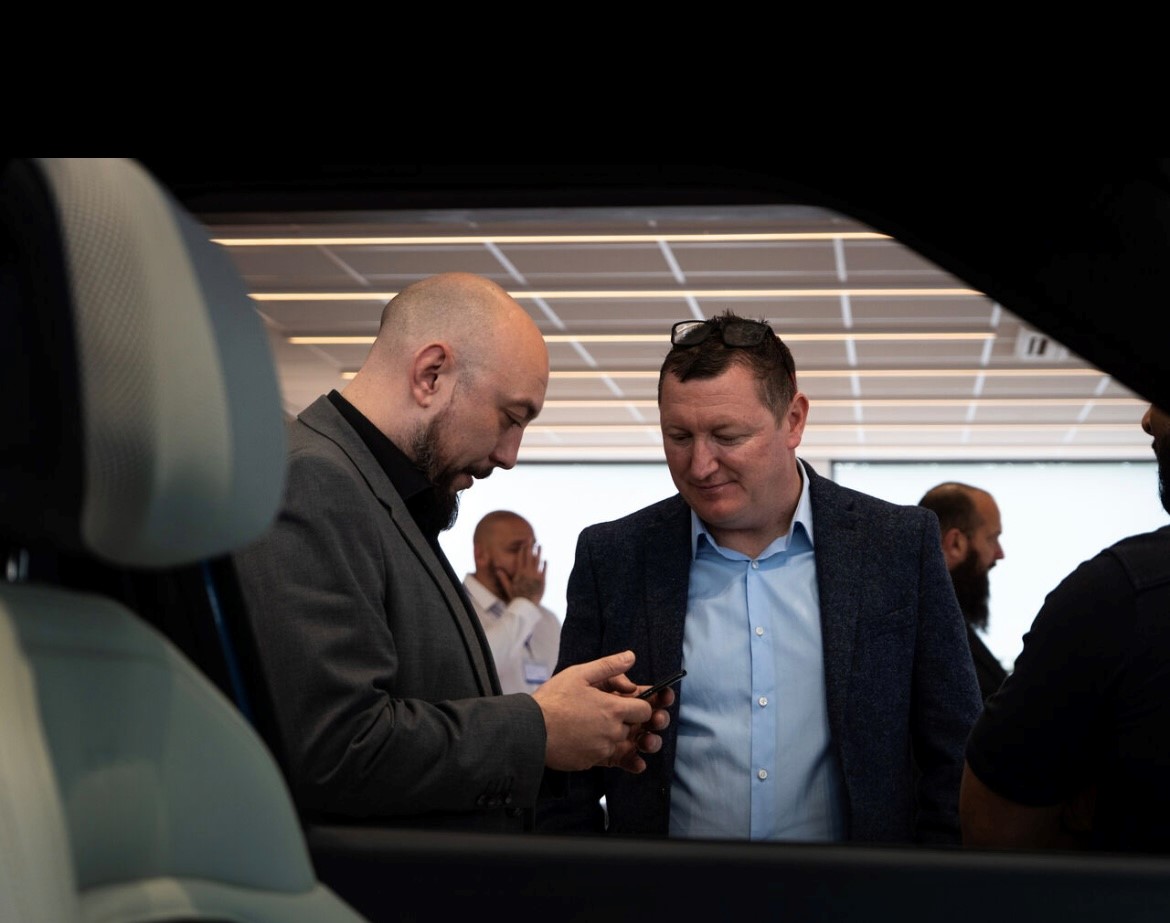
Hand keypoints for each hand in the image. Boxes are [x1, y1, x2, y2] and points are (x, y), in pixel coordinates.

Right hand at [497, 540, 546, 603]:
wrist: (526, 606)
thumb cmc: (516, 597)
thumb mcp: (508, 587)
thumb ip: (503, 577)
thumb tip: (497, 569)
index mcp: (519, 573)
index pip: (520, 558)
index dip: (522, 549)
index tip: (523, 543)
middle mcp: (527, 572)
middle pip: (529, 557)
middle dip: (529, 547)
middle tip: (531, 539)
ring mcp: (536, 576)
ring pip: (538, 561)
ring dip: (539, 552)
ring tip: (540, 545)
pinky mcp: (542, 581)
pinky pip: (544, 570)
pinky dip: (544, 565)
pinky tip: (545, 560)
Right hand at [533, 650, 654, 772]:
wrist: (530, 730)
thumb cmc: (553, 700)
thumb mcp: (579, 674)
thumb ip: (608, 666)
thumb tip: (630, 657)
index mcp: (613, 709)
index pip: (645, 710)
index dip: (640, 704)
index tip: (628, 700)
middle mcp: (613, 732)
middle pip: (635, 728)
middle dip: (627, 719)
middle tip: (608, 710)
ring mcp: (603, 750)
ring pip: (622, 743)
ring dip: (615, 735)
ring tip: (596, 724)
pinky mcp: (592, 763)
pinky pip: (608, 758)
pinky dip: (603, 749)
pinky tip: (590, 739)